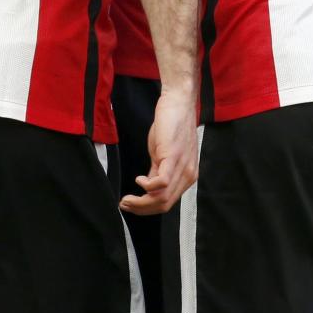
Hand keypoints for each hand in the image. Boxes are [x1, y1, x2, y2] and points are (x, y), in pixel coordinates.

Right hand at [119, 87, 198, 215]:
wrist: (178, 104)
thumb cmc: (171, 126)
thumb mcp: (164, 155)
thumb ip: (158, 172)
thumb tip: (147, 188)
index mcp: (187, 176)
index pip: (167, 203)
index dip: (147, 209)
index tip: (130, 205)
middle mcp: (188, 175)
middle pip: (164, 205)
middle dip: (141, 209)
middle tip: (125, 204)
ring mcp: (182, 167)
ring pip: (162, 198)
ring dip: (140, 202)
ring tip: (127, 198)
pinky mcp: (173, 157)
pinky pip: (161, 183)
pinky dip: (146, 186)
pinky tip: (138, 179)